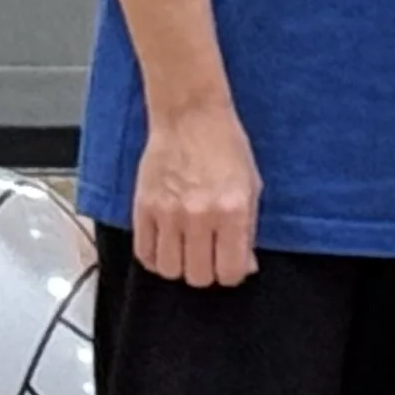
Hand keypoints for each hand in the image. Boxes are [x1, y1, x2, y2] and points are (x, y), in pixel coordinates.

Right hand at [135, 97, 259, 287]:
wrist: (190, 117)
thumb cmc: (225, 147)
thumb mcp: (252, 187)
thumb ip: (248, 230)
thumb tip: (246, 265)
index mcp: (232, 210)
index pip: (231, 271)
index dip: (233, 274)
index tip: (232, 267)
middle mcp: (200, 216)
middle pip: (199, 276)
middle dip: (207, 273)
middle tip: (210, 259)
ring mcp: (168, 213)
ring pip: (170, 270)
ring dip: (180, 267)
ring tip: (187, 253)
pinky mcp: (143, 208)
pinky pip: (144, 253)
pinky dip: (155, 258)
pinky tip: (166, 248)